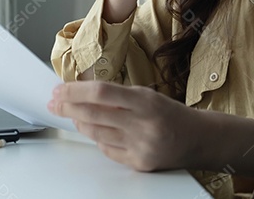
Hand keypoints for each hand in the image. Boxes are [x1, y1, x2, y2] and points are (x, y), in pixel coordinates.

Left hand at [47, 81, 200, 171]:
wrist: (198, 139)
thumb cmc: (170, 114)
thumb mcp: (147, 96)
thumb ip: (117, 96)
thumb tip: (81, 93)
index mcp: (145, 102)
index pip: (101, 93)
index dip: (75, 91)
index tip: (60, 90)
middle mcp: (143, 125)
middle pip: (93, 115)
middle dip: (68, 107)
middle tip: (55, 102)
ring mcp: (140, 146)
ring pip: (96, 134)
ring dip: (80, 123)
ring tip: (73, 115)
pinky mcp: (139, 163)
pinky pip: (107, 150)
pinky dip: (99, 139)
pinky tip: (97, 132)